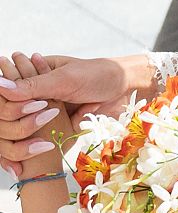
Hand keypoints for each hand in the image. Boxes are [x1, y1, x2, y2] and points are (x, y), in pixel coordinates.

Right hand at [0, 54, 150, 176]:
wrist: (129, 88)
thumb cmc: (97, 75)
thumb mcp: (64, 79)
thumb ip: (32, 85)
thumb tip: (0, 86)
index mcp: (36, 74)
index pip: (11, 91)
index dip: (10, 104)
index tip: (27, 110)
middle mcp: (41, 94)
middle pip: (19, 113)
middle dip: (29, 121)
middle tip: (51, 116)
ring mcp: (52, 110)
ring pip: (34, 128)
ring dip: (44, 131)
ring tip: (58, 127)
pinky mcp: (64, 126)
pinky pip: (53, 137)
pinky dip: (58, 138)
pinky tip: (62, 138)